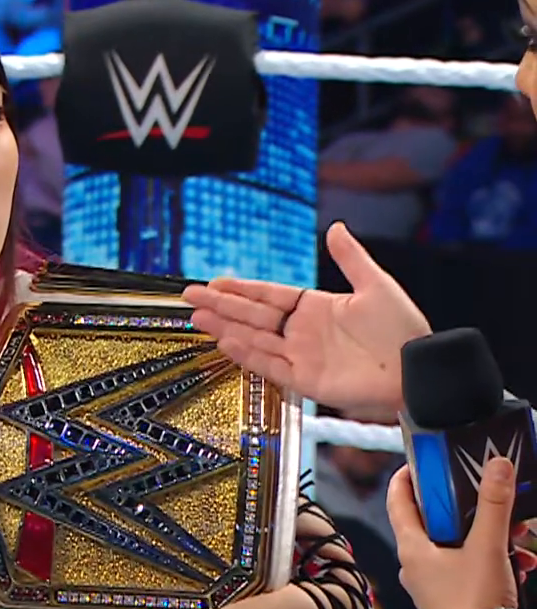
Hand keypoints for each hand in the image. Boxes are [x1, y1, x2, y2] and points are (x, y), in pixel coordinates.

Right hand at [183, 222, 428, 420]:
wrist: (419, 370)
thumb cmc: (403, 329)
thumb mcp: (377, 285)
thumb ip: (351, 258)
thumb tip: (337, 228)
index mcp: (316, 307)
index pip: (269, 295)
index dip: (241, 288)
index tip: (214, 281)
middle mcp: (303, 331)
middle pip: (253, 316)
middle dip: (222, 305)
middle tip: (190, 297)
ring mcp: (301, 355)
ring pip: (254, 339)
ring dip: (226, 327)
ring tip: (199, 317)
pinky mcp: (305, 379)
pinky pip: (270, 365)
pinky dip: (248, 354)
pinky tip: (227, 341)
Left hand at [389, 458, 532, 608]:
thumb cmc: (475, 602)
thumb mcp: (487, 547)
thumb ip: (494, 505)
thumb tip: (498, 465)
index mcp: (412, 549)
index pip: (398, 503)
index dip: (405, 480)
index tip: (417, 463)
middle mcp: (415, 568)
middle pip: (435, 526)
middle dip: (468, 513)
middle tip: (490, 500)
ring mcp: (432, 589)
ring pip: (459, 551)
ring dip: (490, 541)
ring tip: (519, 540)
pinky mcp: (451, 606)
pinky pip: (470, 574)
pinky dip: (494, 565)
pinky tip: (521, 567)